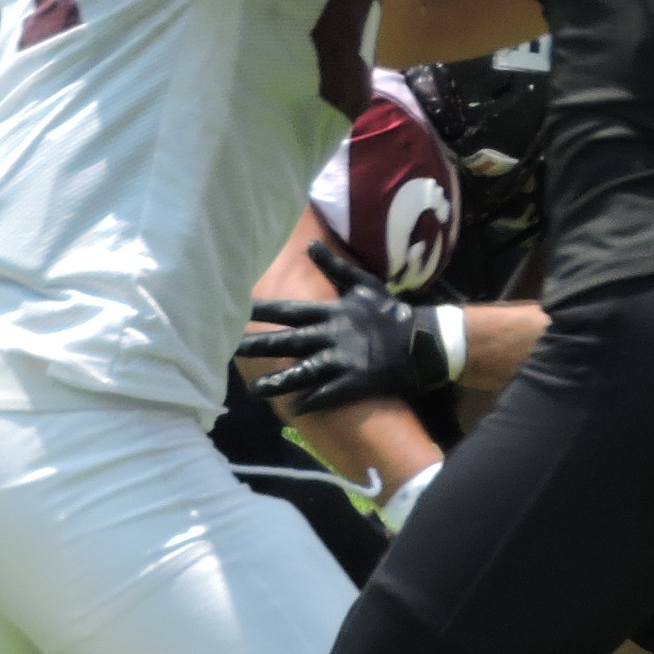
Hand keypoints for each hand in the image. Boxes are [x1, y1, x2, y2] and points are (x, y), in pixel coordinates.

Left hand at [237, 240, 461, 411]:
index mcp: (331, 313)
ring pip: (302, 372)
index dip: (260, 311)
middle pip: (287, 342)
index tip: (233, 310)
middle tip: (227, 351)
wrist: (425, 342)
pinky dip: (312, 401)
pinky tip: (294, 409)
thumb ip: (334, 267)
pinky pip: (329, 394)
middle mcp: (331, 336)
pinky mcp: (356, 382)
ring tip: (255, 392)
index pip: (288, 311)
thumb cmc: (392, 313)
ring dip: (278, 382)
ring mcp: (343, 361)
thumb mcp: (364, 285)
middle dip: (256, 347)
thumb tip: (309, 244)